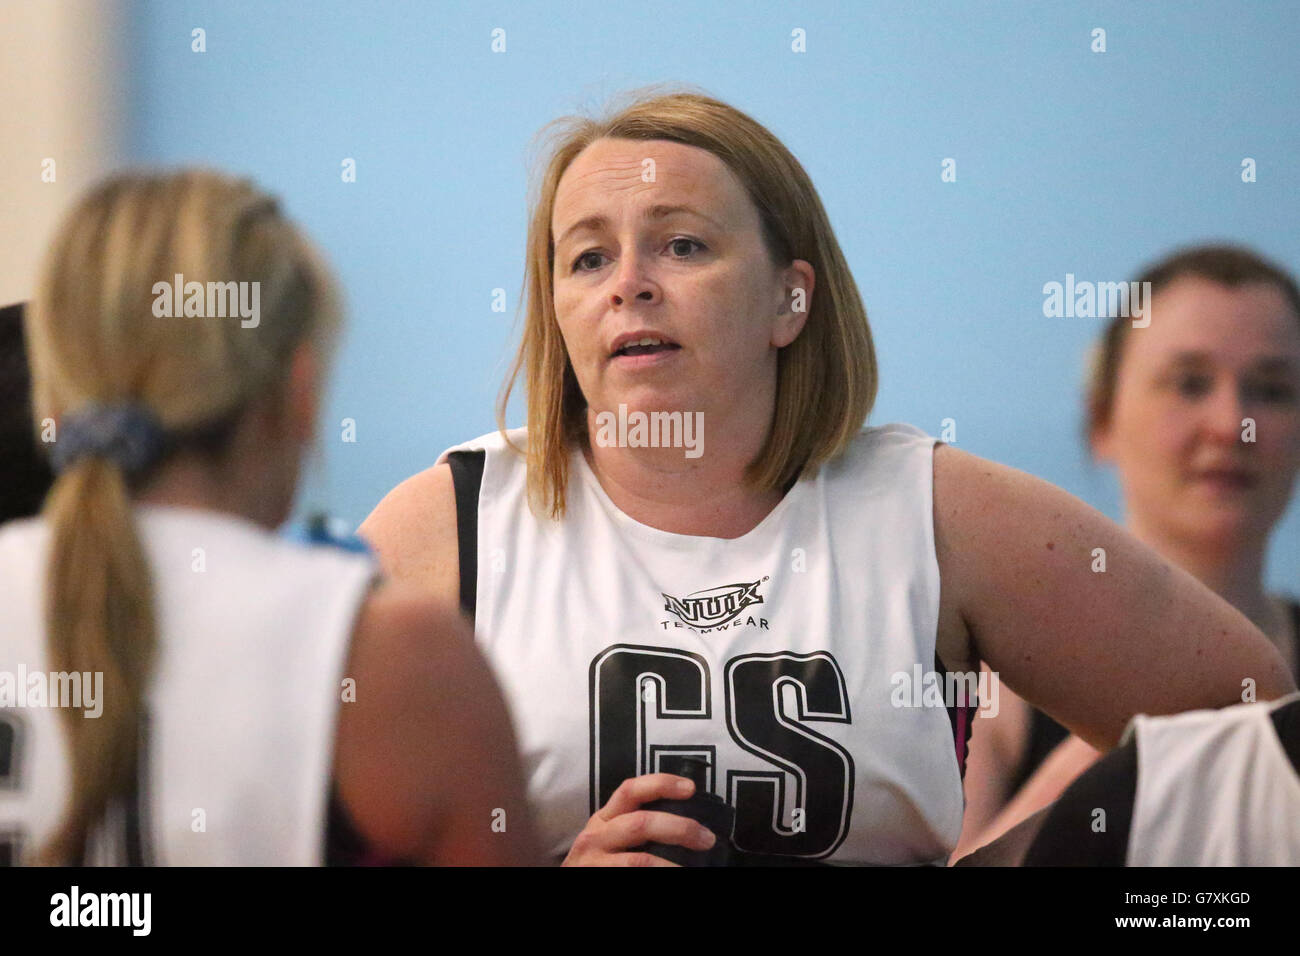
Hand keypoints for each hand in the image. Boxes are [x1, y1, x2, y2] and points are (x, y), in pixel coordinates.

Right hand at [562, 773, 718, 865]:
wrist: (567, 885)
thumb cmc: (597, 861)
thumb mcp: (609, 838)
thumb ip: (636, 826)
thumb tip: (687, 824)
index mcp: (604, 818)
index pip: (631, 789)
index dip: (661, 784)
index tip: (690, 788)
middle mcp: (596, 836)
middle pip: (641, 823)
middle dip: (679, 828)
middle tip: (706, 839)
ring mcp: (595, 863)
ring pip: (640, 860)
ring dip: (671, 867)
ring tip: (690, 872)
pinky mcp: (596, 879)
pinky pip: (631, 876)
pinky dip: (658, 877)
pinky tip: (672, 877)